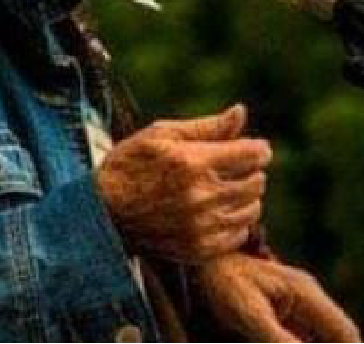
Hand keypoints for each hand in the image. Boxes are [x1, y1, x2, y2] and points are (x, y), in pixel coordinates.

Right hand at [95, 103, 270, 261]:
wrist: (103, 212)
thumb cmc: (132, 163)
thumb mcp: (163, 134)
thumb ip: (207, 127)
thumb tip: (241, 112)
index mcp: (192, 162)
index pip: (251, 155)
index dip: (260, 150)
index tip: (257, 149)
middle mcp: (200, 196)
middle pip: (255, 183)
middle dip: (253, 171)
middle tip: (240, 167)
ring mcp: (199, 227)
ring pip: (251, 210)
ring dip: (248, 197)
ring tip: (230, 189)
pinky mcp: (196, 250)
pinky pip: (237, 236)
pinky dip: (237, 222)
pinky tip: (220, 212)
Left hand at [195, 253, 361, 342]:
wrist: (208, 261)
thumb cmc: (226, 284)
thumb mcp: (249, 314)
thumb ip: (278, 338)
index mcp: (305, 294)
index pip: (344, 331)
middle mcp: (309, 296)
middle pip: (341, 334)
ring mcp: (301, 301)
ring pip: (327, 334)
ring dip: (328, 343)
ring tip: (299, 342)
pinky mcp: (289, 309)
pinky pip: (310, 334)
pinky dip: (311, 341)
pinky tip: (297, 341)